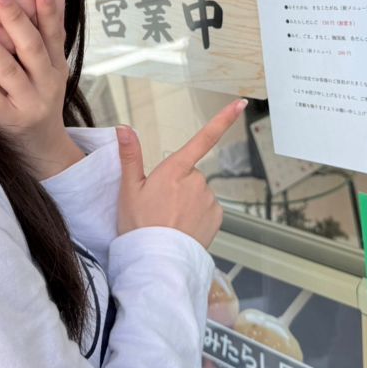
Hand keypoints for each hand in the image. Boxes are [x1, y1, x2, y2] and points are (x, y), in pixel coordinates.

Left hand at [0, 0, 83, 178]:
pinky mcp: (8, 120)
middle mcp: (46, 83)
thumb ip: (46, 41)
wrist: (43, 150)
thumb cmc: (39, 102)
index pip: (55, 35)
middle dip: (14, 18)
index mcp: (56, 67)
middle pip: (31, 47)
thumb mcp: (51, 72)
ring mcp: (28, 103)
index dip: (49, 12)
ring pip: (7, 70)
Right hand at [115, 99, 247, 248]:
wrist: (156, 263)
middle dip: (178, 185)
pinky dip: (198, 215)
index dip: (223, 119)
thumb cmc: (139, 227)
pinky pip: (208, 209)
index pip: (203, 138)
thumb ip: (130, 156)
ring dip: (187, 202)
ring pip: (199, 193)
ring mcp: (209, 199)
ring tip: (169, 221)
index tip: (241, 103)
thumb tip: (125, 128)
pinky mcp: (217, 216)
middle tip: (159, 206)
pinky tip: (183, 227)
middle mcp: (197, 181)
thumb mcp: (129, 190)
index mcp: (175, 170)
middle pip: (190, 174)